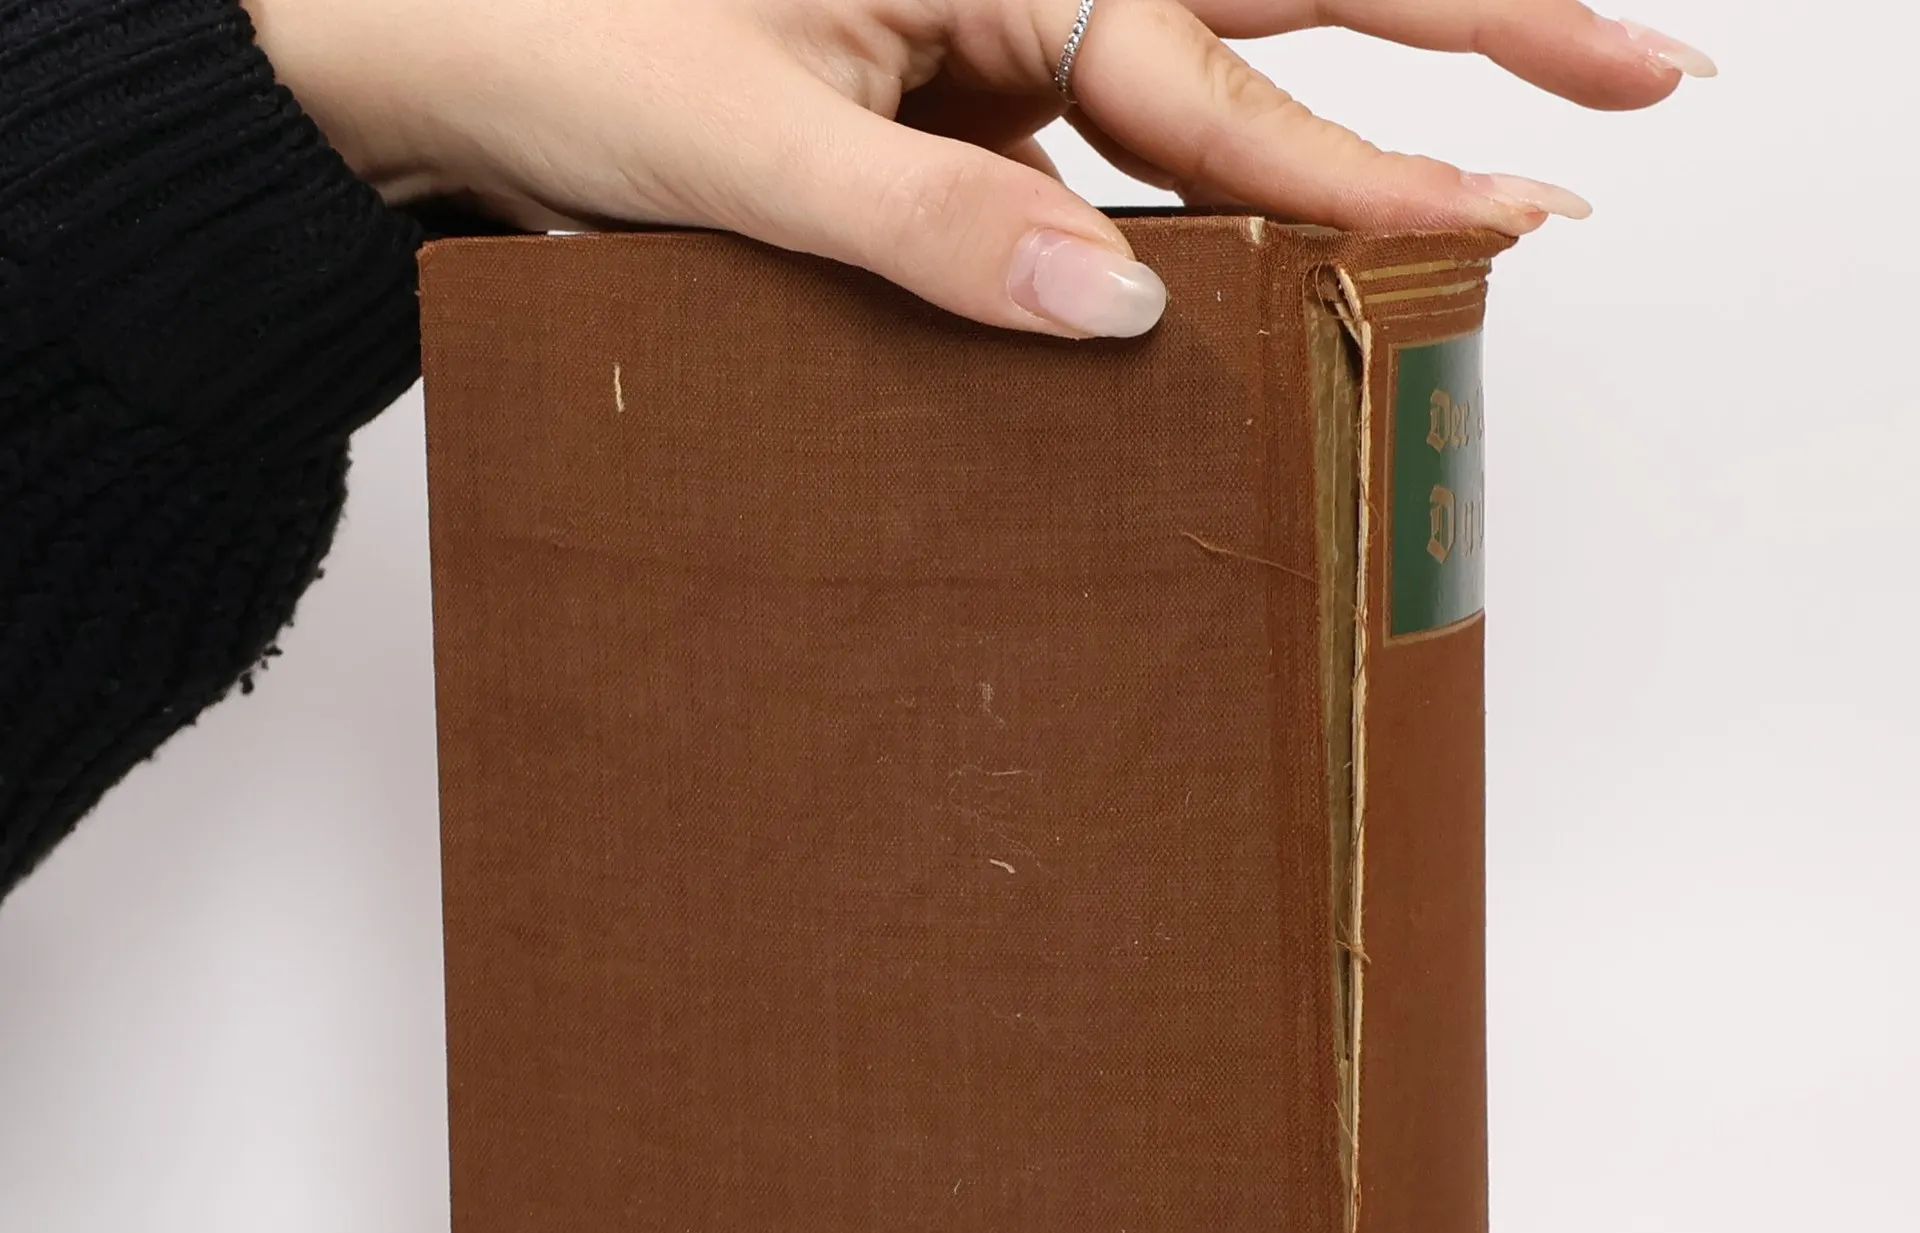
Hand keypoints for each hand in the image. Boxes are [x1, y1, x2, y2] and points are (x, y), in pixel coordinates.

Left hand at [241, 0, 1713, 337]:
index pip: (1223, 73)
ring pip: (1215, 61)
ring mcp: (990, 15)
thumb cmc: (549, 40)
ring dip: (1353, 114)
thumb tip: (1122, 306)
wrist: (419, 28)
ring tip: (1500, 158)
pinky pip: (1107, 130)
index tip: (1525, 206)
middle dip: (1472, 34)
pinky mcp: (956, 75)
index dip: (1376, 158)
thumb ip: (934, 225)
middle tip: (1640, 83)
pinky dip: (1190, 186)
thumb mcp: (742, 150)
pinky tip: (1245, 248)